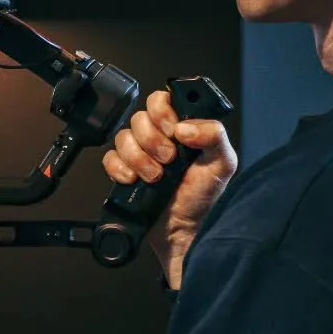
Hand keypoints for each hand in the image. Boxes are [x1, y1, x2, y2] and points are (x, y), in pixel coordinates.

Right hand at [102, 88, 237, 289]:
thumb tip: (185, 126)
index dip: (161, 110)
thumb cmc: (205, 199)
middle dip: (152, 140)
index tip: (172, 129)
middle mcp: (160, 139)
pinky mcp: (124, 173)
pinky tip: (134, 181)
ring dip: (139, 158)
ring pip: (123, 138)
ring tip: (156, 176)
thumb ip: (214, 134)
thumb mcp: (222, 163)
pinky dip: (120, 169)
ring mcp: (140, 156)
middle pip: (139, 118)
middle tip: (169, 159)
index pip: (161, 100)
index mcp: (182, 130)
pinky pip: (110, 159)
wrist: (185, 233)